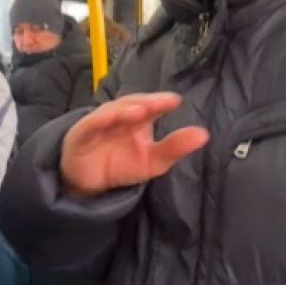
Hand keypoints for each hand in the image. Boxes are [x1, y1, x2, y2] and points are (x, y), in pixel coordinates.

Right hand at [61, 93, 207, 196]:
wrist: (90, 183)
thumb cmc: (122, 165)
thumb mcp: (153, 161)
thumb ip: (176, 147)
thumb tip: (204, 134)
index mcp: (139, 118)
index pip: (152, 106)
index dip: (162, 102)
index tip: (176, 101)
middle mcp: (120, 115)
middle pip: (133, 103)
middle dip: (147, 102)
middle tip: (162, 102)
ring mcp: (100, 122)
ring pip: (113, 110)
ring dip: (126, 109)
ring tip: (141, 111)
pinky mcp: (81, 133)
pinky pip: (91, 124)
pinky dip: (99, 120)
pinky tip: (109, 118)